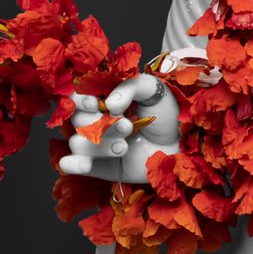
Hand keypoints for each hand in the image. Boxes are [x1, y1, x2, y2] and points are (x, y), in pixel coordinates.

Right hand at [58, 74, 180, 183]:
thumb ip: (131, 87)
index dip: (81, 101)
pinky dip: (73, 164)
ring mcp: (96, 144)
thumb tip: (110, 104)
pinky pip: (71, 165)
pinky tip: (84, 164)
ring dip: (99, 145)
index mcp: (103, 98)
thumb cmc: (167, 113)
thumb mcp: (152, 90)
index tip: (96, 104)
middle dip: (101, 125)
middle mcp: (96, 120)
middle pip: (78, 121)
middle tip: (127, 127)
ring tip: (124, 146)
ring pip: (78, 143)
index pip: (77, 97)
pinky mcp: (98, 166)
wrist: (181, 144)